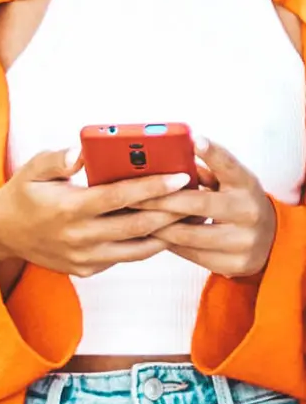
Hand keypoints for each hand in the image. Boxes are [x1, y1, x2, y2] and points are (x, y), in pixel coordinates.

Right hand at [0, 145, 190, 286]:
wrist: (2, 233)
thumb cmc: (24, 194)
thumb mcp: (34, 168)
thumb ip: (59, 159)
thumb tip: (83, 151)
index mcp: (69, 208)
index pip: (120, 197)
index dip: (153, 186)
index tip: (180, 176)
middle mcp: (79, 237)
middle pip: (137, 225)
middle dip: (171, 210)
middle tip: (197, 197)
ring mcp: (84, 258)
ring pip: (138, 249)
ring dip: (166, 233)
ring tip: (189, 217)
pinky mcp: (87, 270)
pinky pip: (124, 258)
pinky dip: (146, 245)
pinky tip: (162, 230)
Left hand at [138, 138, 276, 278]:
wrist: (270, 241)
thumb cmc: (237, 203)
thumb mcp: (230, 183)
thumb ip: (206, 172)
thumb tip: (168, 162)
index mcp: (247, 185)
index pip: (229, 166)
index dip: (213, 152)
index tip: (195, 140)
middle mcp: (249, 212)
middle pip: (197, 204)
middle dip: (159, 199)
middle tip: (132, 195)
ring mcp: (243, 241)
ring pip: (187, 234)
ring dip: (156, 225)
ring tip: (135, 217)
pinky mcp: (233, 264)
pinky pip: (189, 253)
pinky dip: (167, 242)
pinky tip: (151, 234)